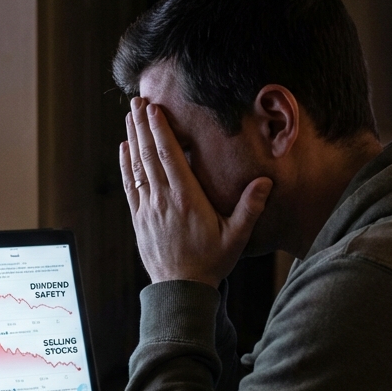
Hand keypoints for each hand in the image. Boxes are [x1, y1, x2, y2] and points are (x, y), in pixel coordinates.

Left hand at [119, 98, 271, 286]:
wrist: (180, 289)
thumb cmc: (211, 262)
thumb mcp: (236, 236)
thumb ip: (250, 207)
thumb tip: (265, 181)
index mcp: (187, 198)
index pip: (170, 156)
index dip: (160, 129)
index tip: (153, 108)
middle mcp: (163, 199)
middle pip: (150, 154)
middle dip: (143, 125)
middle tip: (137, 101)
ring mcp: (148, 208)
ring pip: (137, 166)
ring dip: (133, 139)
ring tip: (129, 115)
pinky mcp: (139, 219)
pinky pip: (130, 185)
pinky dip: (126, 164)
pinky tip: (125, 148)